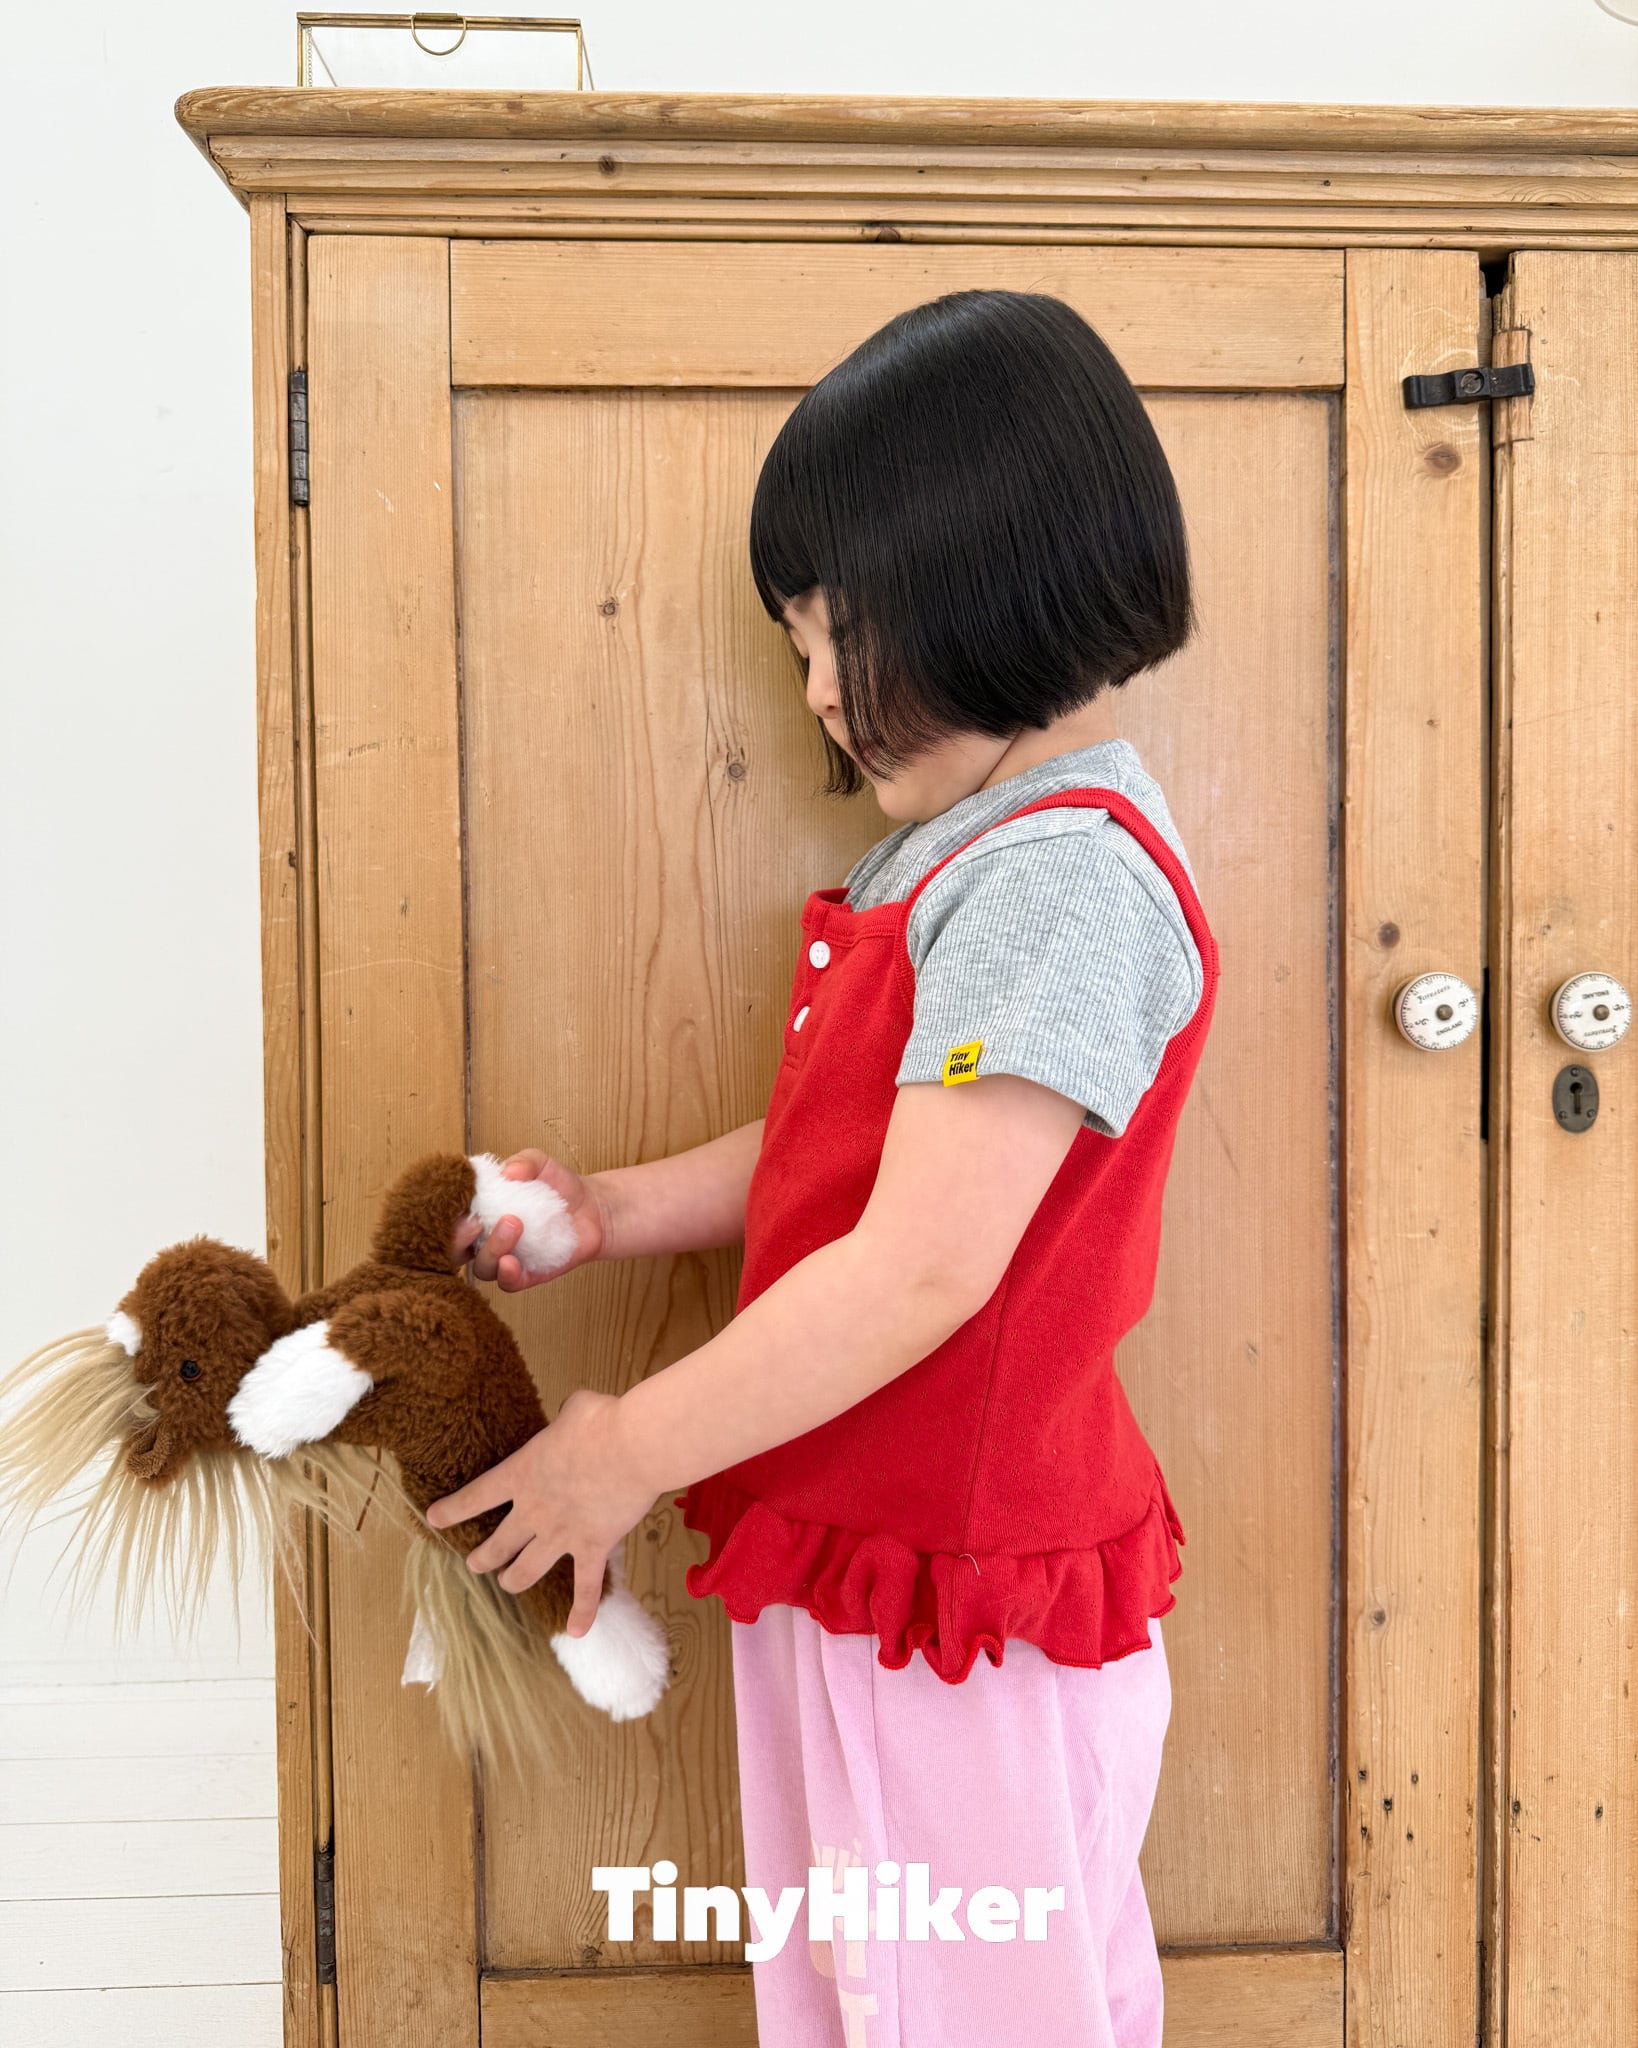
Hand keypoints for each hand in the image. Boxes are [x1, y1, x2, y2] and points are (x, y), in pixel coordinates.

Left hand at [422, 1389, 656, 1635]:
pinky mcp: (593, 1548)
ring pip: (526, 1571)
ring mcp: (562, 1535)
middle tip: (476, 1562)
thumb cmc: (603, 1422)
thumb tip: (575, 1415)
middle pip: (498, 1545)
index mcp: (522, 1475)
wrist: (634, 1448)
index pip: (476, 1497)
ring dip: (514, 1580)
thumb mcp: (576, 1408)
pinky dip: (582, 1611)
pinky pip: (586, 1588)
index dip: (452, 1510)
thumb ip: (566, 1417)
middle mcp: (534, 1512)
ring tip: (508, 1583)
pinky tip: (577, 1630)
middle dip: (482, 1558)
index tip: (434, 1519)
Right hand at [451, 1149, 607, 1290]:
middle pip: (456, 1250)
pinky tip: (512, 1262)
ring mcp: (505, 1258)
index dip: (445, 1213)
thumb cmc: (557, 1185)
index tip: (456, 1201)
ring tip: (514, 1224)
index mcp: (479, 1210)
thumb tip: (508, 1172)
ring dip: (491, 1249)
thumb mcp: (540, 1163)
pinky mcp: (527, 1274)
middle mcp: (485, 1238)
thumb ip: (524, 1161)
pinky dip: (506, 1275)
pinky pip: (508, 1283)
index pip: (450, 1217)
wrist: (593, 1208)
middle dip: (458, 1239)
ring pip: (482, 1267)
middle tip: (477, 1222)